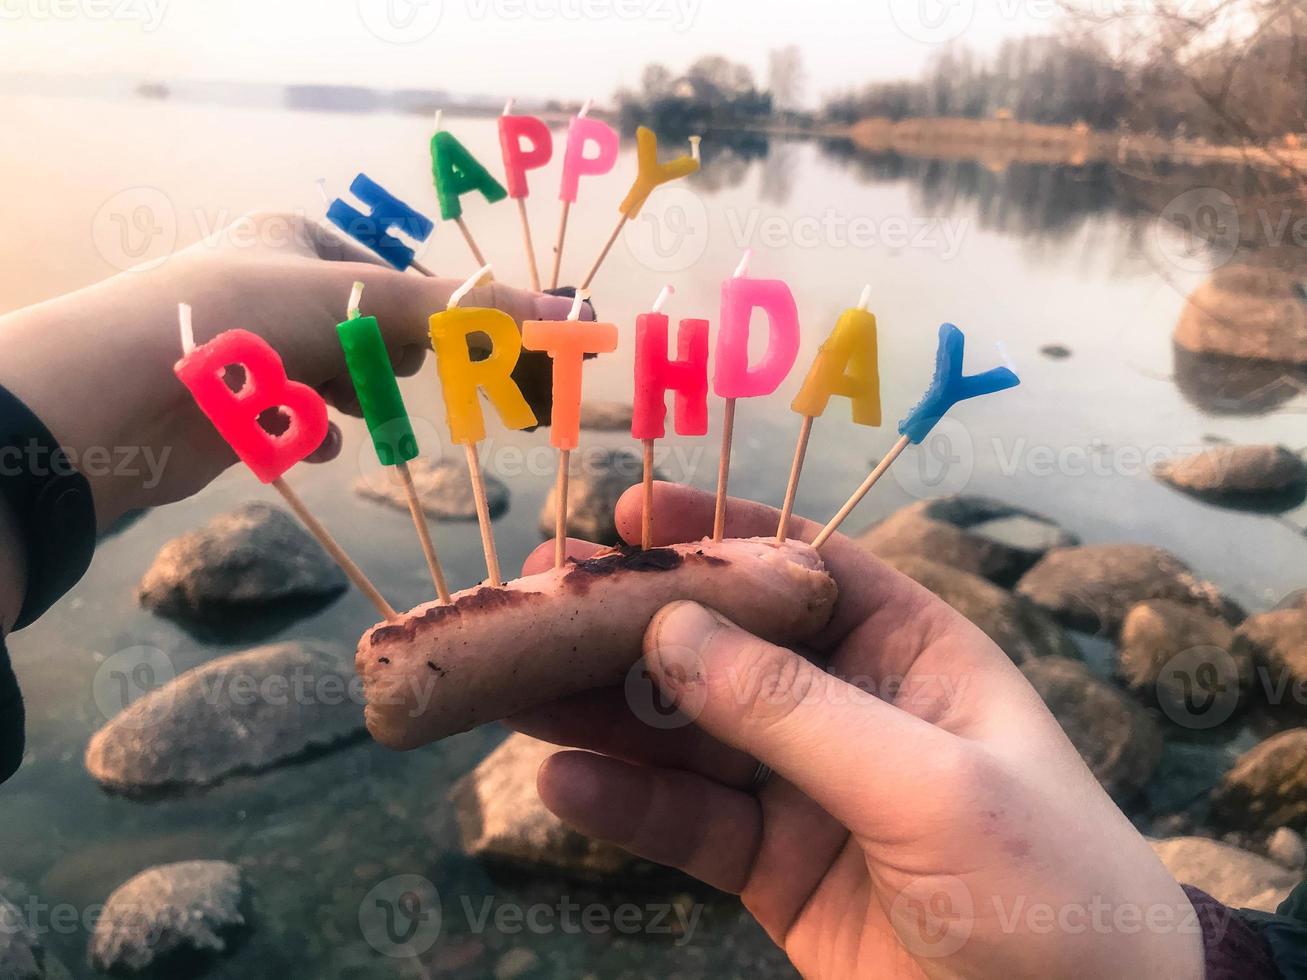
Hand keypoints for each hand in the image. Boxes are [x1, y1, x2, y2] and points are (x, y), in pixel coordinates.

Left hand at [0, 211, 580, 528]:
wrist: (122, 393)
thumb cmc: (250, 320)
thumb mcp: (368, 305)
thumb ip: (465, 315)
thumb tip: (567, 312)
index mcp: (291, 238)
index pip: (385, 271)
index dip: (427, 310)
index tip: (461, 348)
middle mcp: (265, 283)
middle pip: (360, 325)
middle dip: (387, 359)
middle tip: (405, 377)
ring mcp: (243, 344)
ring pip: (326, 373)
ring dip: (351, 397)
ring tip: (355, 412)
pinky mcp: (226, 401)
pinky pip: (288, 414)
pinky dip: (309, 430)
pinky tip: (314, 442)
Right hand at [511, 483, 1202, 979]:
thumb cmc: (1043, 884)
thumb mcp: (930, 785)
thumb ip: (796, 711)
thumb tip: (671, 629)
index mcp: (907, 651)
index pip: (800, 566)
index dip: (714, 535)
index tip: (625, 518)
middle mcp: (847, 705)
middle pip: (722, 646)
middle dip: (631, 627)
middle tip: (533, 608)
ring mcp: (803, 788)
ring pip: (688, 735)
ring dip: (603, 713)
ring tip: (515, 692)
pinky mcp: (771, 869)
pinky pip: (687, 824)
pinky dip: (626, 804)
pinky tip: (561, 782)